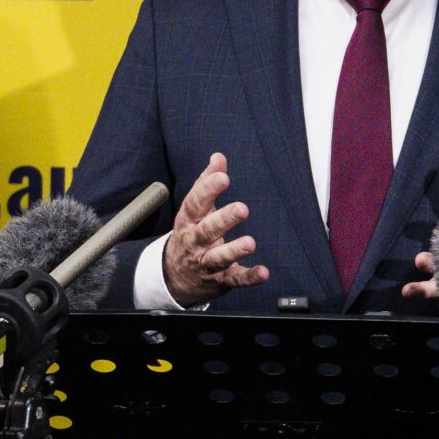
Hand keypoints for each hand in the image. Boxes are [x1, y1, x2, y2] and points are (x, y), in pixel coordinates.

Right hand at [163, 153, 268, 304]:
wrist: (174, 278)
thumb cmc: (190, 234)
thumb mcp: (193, 211)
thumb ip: (206, 184)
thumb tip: (218, 157)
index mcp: (188, 222)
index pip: (195, 204)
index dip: (208, 190)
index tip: (223, 176)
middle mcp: (194, 242)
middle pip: (207, 230)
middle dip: (223, 220)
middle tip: (242, 208)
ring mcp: (206, 263)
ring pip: (218, 258)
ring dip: (234, 250)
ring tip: (250, 243)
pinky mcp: (220, 281)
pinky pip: (234, 279)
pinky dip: (249, 277)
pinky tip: (263, 272)